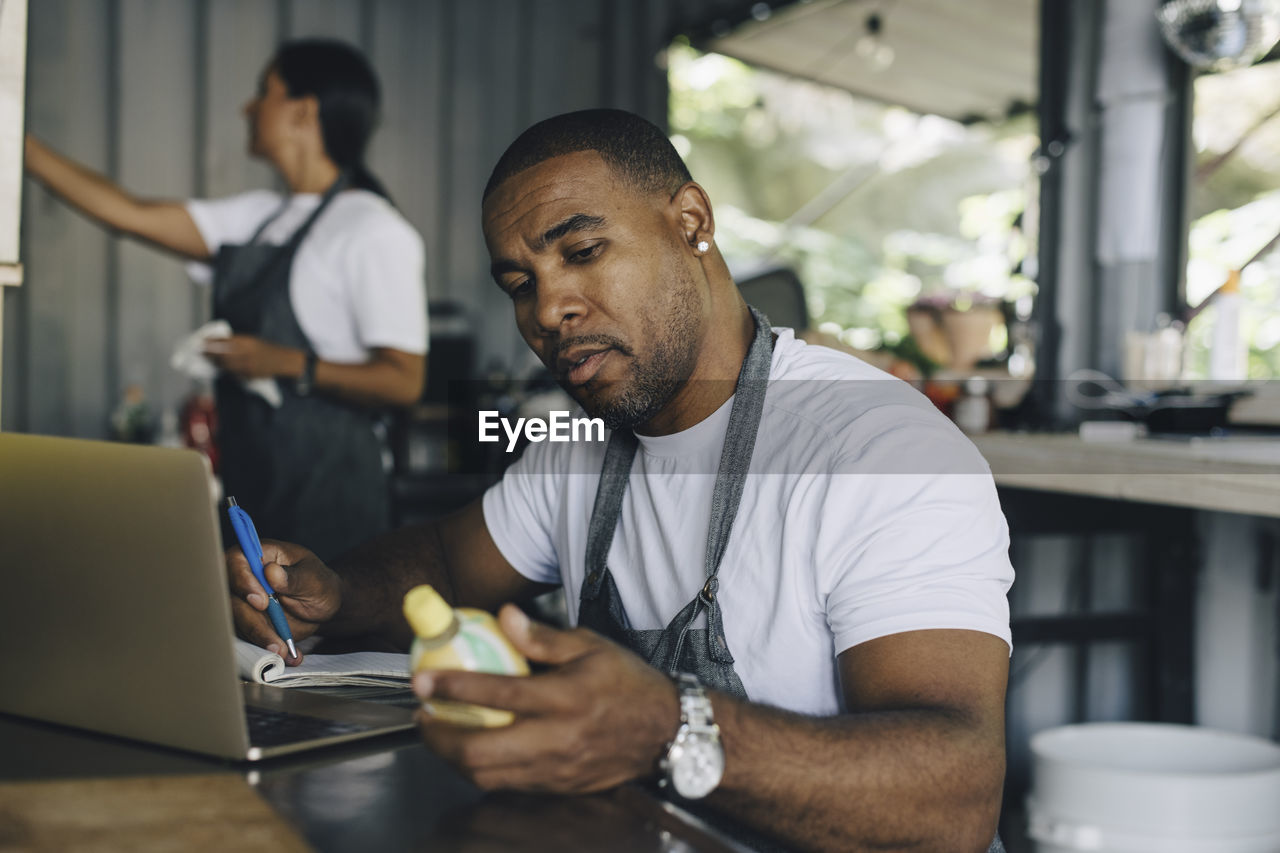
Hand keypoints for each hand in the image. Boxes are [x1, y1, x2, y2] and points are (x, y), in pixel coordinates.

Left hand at [204, 334, 301, 379]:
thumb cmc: (267, 349)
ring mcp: (247, 366)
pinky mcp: (248, 375)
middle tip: (199, 350)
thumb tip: (220, 343)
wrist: (283, 361)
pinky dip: (225, 368)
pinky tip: (220, 366)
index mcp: (247, 342)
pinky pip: (232, 372)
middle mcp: (247, 354)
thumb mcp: (253, 341)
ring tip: (207, 358)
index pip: (225, 341)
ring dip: (215, 361)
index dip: (211, 341)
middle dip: (209, 352)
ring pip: (225, 364)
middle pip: (222, 354)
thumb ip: (238, 342)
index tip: (201, 340)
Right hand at [225, 539, 340, 662]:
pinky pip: (248, 638)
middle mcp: (245, 578)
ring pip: (236, 622)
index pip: (236, 561)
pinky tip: (287, 655)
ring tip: (282, 650)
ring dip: (259, 639)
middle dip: (250, 620)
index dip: (243, 581)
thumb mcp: (314, 579)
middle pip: (230, 597)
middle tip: (273, 637)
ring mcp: (243, 602)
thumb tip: (271, 572)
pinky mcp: (246, 623)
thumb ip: (294, 577)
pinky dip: (266, 649)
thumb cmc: (319, 584)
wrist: (323, 607)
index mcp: (259, 555)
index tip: (261, 601)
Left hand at [414, 605, 679, 793]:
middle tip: (423, 715)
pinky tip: (473, 751)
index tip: (424, 680)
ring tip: (441, 734)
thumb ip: (543, 636)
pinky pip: (507, 786)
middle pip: (482, 751)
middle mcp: (559, 738)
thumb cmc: (629, 684)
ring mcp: (557, 769)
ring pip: (488, 776)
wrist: (668, 732)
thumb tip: (504, 617)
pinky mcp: (558, 787)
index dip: (454, 687)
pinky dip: (481, 770)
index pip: (499, 693)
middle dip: (441, 736)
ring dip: (454, 758)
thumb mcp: (591, 646)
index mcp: (567, 697)